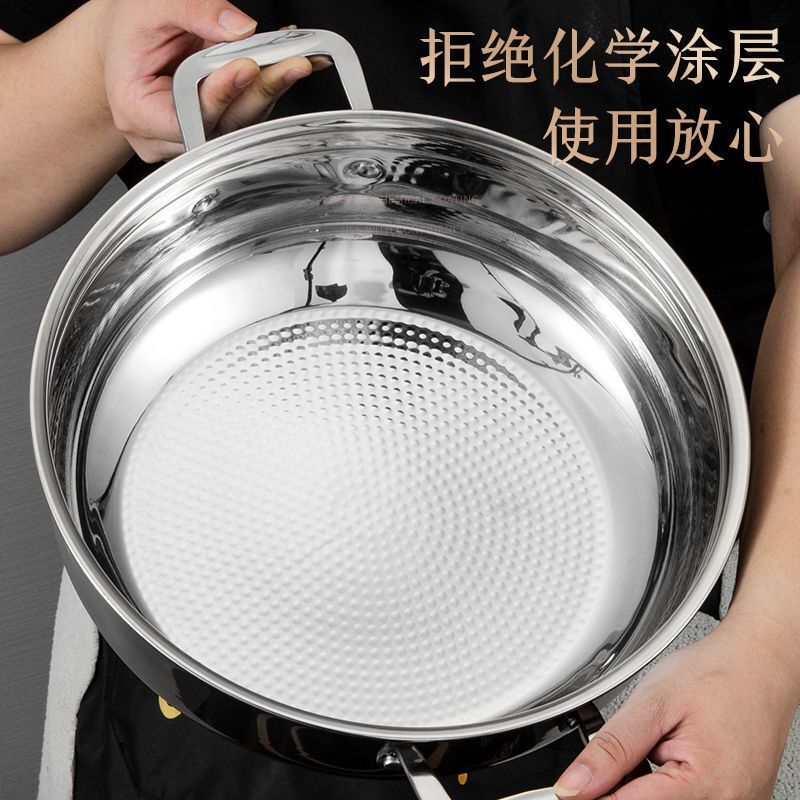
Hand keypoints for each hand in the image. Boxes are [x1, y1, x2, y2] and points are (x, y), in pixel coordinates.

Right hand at [94, 0, 329, 161]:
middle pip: (222, 123)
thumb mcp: (151, 5)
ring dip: (270, 89)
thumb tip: (240, 27)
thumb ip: (194, 11)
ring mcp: (191, 138)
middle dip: (259, 89)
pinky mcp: (213, 129)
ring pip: (239, 121)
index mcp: (137, 112)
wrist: (122, 41)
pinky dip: (265, 87)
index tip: (248, 66)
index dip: (220, 94)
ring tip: (296, 60)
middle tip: (292, 62)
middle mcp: (165, 136)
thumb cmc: (129, 29)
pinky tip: (285, 65)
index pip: (187, 117)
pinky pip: (244, 113)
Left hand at [554, 614, 799, 799]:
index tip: (573, 786)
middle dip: (621, 786)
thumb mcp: (653, 702)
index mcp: (706, 786)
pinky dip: (663, 784)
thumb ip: (612, 748)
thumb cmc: (716, 675)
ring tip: (655, 744)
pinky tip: (665, 757)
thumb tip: (575, 785)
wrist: (760, 664)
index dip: (594, 795)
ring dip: (642, 785)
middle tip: (630, 744)